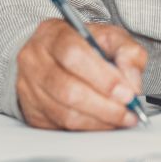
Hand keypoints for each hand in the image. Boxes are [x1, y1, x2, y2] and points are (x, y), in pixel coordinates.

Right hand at [15, 18, 147, 130]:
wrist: (53, 55)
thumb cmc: (83, 45)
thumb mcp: (109, 37)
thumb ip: (127, 53)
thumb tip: (132, 83)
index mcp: (53, 33)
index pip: (74, 54)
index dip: (102, 77)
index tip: (127, 92)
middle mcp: (34, 59)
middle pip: (68, 88)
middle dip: (104, 105)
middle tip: (129, 111)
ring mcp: (28, 87)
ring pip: (64, 112)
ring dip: (99, 120)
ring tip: (122, 118)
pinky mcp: (31, 111)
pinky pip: (60, 126)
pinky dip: (88, 127)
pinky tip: (104, 122)